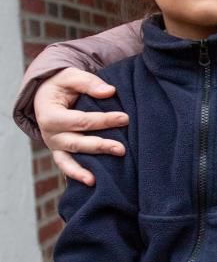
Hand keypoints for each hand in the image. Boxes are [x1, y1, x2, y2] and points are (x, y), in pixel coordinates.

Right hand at [34, 69, 129, 184]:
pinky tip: (91, 184)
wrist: (45, 95)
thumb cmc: (61, 85)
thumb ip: (89, 83)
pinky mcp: (59, 153)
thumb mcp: (70, 77)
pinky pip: (66, 167)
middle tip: (121, 149)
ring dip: (84, 170)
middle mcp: (49, 134)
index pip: (81, 120)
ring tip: (98, 179)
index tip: (125, 118)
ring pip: (70, 160)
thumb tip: (110, 91)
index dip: (103, 120)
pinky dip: (76, 176)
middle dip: (100, 146)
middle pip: (77, 143)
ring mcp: (54, 146)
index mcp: (50, 115)